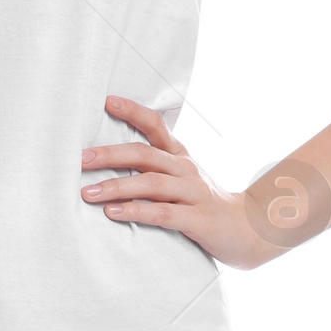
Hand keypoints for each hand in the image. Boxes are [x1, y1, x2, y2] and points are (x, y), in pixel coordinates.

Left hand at [80, 96, 275, 268]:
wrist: (249, 229)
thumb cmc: (204, 205)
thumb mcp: (182, 180)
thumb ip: (154, 170)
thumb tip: (108, 162)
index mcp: (180, 157)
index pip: (157, 126)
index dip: (133, 111)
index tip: (107, 101)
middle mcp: (186, 170)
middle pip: (145, 154)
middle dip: (110, 155)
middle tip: (81, 158)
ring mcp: (193, 194)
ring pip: (151, 184)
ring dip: (116, 187)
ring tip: (87, 192)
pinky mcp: (198, 220)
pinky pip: (162, 214)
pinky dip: (136, 211)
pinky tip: (113, 213)